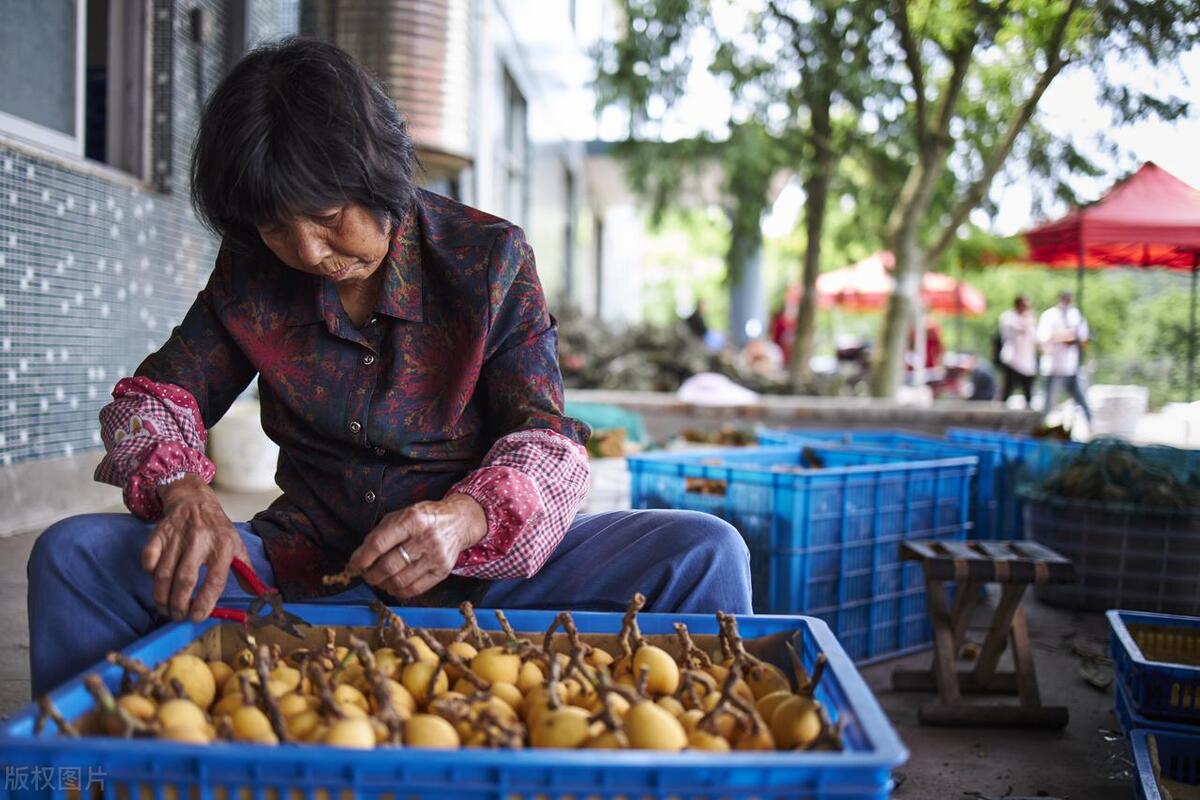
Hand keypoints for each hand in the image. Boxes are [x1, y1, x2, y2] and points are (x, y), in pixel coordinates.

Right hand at [143, 474, 249, 622]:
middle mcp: (200, 541)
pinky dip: (149, 573)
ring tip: (166, 608)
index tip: (197, 617)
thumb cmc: (217, 529)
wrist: (195, 501)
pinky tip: (156, 582)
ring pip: (164, 574)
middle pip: (185, 580)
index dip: (205, 602)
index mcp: (223, 546)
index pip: (215, 580)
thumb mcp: (236, 545)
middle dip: (180, 604)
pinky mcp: (159, 534)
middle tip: (178, 616)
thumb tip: (257, 595)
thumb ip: (246, 571)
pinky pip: (149, 559)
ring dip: (162, 597)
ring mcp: (178, 537)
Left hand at [348, 493, 487, 598]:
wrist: (458, 521)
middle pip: (389, 566)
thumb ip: (380, 533)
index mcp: (412, 520)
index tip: (354, 564)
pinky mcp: (443, 571)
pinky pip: (414, 589)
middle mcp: (425, 538)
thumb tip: (360, 557)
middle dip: (371, 574)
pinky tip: (393, 585)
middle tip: (366, 574)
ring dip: (383, 584)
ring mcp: (435, 556)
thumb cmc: (424, 518)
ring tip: (379, 579)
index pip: (380, 543)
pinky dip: (398, 591)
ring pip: (399, 581)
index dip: (362, 558)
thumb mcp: (401, 515)